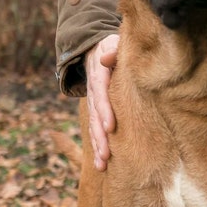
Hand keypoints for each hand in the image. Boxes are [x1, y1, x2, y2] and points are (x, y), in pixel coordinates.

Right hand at [85, 34, 118, 170]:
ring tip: (102, 163)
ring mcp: (92, 102)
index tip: (110, 126)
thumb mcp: (113, 43)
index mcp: (99, 74)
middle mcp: (93, 91)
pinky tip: (101, 163)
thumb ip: (113, 50)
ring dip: (97, 145)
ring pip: (93, 126)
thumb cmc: (112, 47)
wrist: (95, 49)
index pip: (101, 93)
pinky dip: (97, 146)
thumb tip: (106, 58)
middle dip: (100, 136)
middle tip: (106, 154)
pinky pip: (94, 130)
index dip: (105, 109)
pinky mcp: (95, 110)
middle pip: (95, 115)